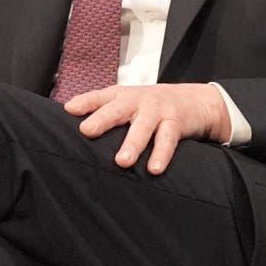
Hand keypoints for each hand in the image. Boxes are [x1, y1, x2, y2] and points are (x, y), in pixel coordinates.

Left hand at [63, 81, 233, 173]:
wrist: (195, 100)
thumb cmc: (151, 105)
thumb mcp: (127, 102)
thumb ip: (101, 108)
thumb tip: (69, 117)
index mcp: (122, 96)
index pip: (100, 96)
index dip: (85, 102)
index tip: (69, 109)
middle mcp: (137, 100)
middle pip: (118, 109)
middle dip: (102, 119)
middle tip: (87, 131)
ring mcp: (157, 111)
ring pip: (143, 127)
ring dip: (132, 144)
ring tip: (122, 161)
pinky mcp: (175, 122)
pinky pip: (168, 140)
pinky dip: (161, 154)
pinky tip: (154, 169)